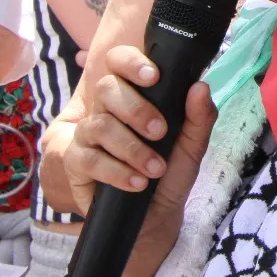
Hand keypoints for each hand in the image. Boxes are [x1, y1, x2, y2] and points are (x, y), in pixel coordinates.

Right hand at [61, 45, 214, 216]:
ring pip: (99, 125)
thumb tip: (200, 86)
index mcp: (134, 95)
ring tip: (155, 168)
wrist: (157, 215)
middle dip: (136, 109)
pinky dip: (117, 171)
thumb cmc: (172, 171)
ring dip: (131, 147)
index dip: (131, 62)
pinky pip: (88, 159)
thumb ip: (199, 116)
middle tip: (161, 132)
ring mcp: (87, 135)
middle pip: (107, 88)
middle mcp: (107, 109)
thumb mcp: (193, 145)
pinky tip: (137, 183)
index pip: (119, 61)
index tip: (153, 76)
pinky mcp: (77, 163)